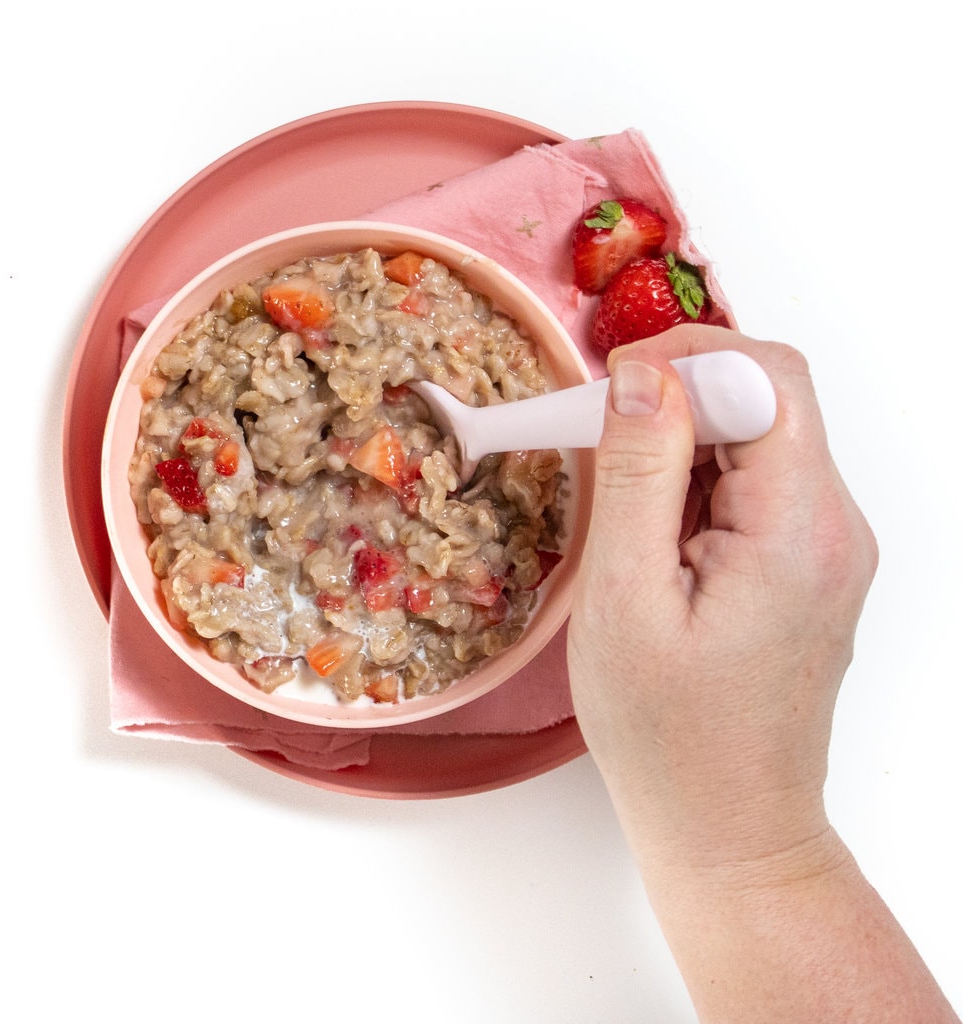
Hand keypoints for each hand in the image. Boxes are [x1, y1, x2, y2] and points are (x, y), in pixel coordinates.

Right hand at [567, 325, 878, 873]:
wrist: (729, 827)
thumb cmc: (671, 737)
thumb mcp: (626, 600)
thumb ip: (638, 475)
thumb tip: (644, 376)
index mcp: (799, 530)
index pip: (768, 378)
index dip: (688, 355)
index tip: (611, 383)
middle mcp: (832, 528)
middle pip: (767, 401)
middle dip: (678, 399)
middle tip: (598, 440)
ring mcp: (825, 546)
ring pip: (757, 440)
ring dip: (681, 445)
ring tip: (621, 511)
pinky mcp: (805, 564)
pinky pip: (753, 486)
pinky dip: (695, 483)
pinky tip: (651, 537)